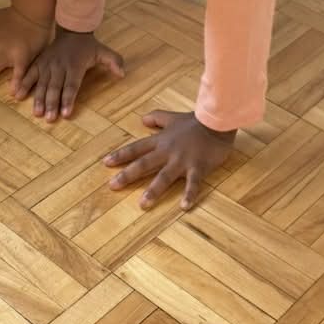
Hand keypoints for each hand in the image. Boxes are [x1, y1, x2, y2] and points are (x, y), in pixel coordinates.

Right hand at [17, 27, 124, 121]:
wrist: (71, 29)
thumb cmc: (88, 46)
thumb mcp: (103, 51)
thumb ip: (114, 62)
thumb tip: (122, 74)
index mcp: (75, 65)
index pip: (72, 85)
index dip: (69, 99)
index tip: (66, 113)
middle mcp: (60, 66)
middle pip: (56, 87)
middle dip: (52, 103)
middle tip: (49, 118)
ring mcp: (48, 64)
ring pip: (42, 83)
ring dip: (39, 98)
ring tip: (37, 113)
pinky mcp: (39, 62)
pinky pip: (30, 73)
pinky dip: (23, 83)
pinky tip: (17, 95)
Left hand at [104, 110, 235, 209]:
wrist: (217, 121)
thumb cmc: (195, 121)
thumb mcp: (173, 117)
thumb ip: (157, 118)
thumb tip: (141, 119)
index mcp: (161, 140)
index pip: (137, 148)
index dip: (121, 155)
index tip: (106, 163)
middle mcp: (168, 151)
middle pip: (144, 163)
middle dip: (128, 174)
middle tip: (112, 186)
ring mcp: (182, 160)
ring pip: (165, 176)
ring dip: (154, 190)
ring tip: (143, 204)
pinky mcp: (198, 166)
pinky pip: (193, 183)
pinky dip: (189, 194)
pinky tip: (184, 206)